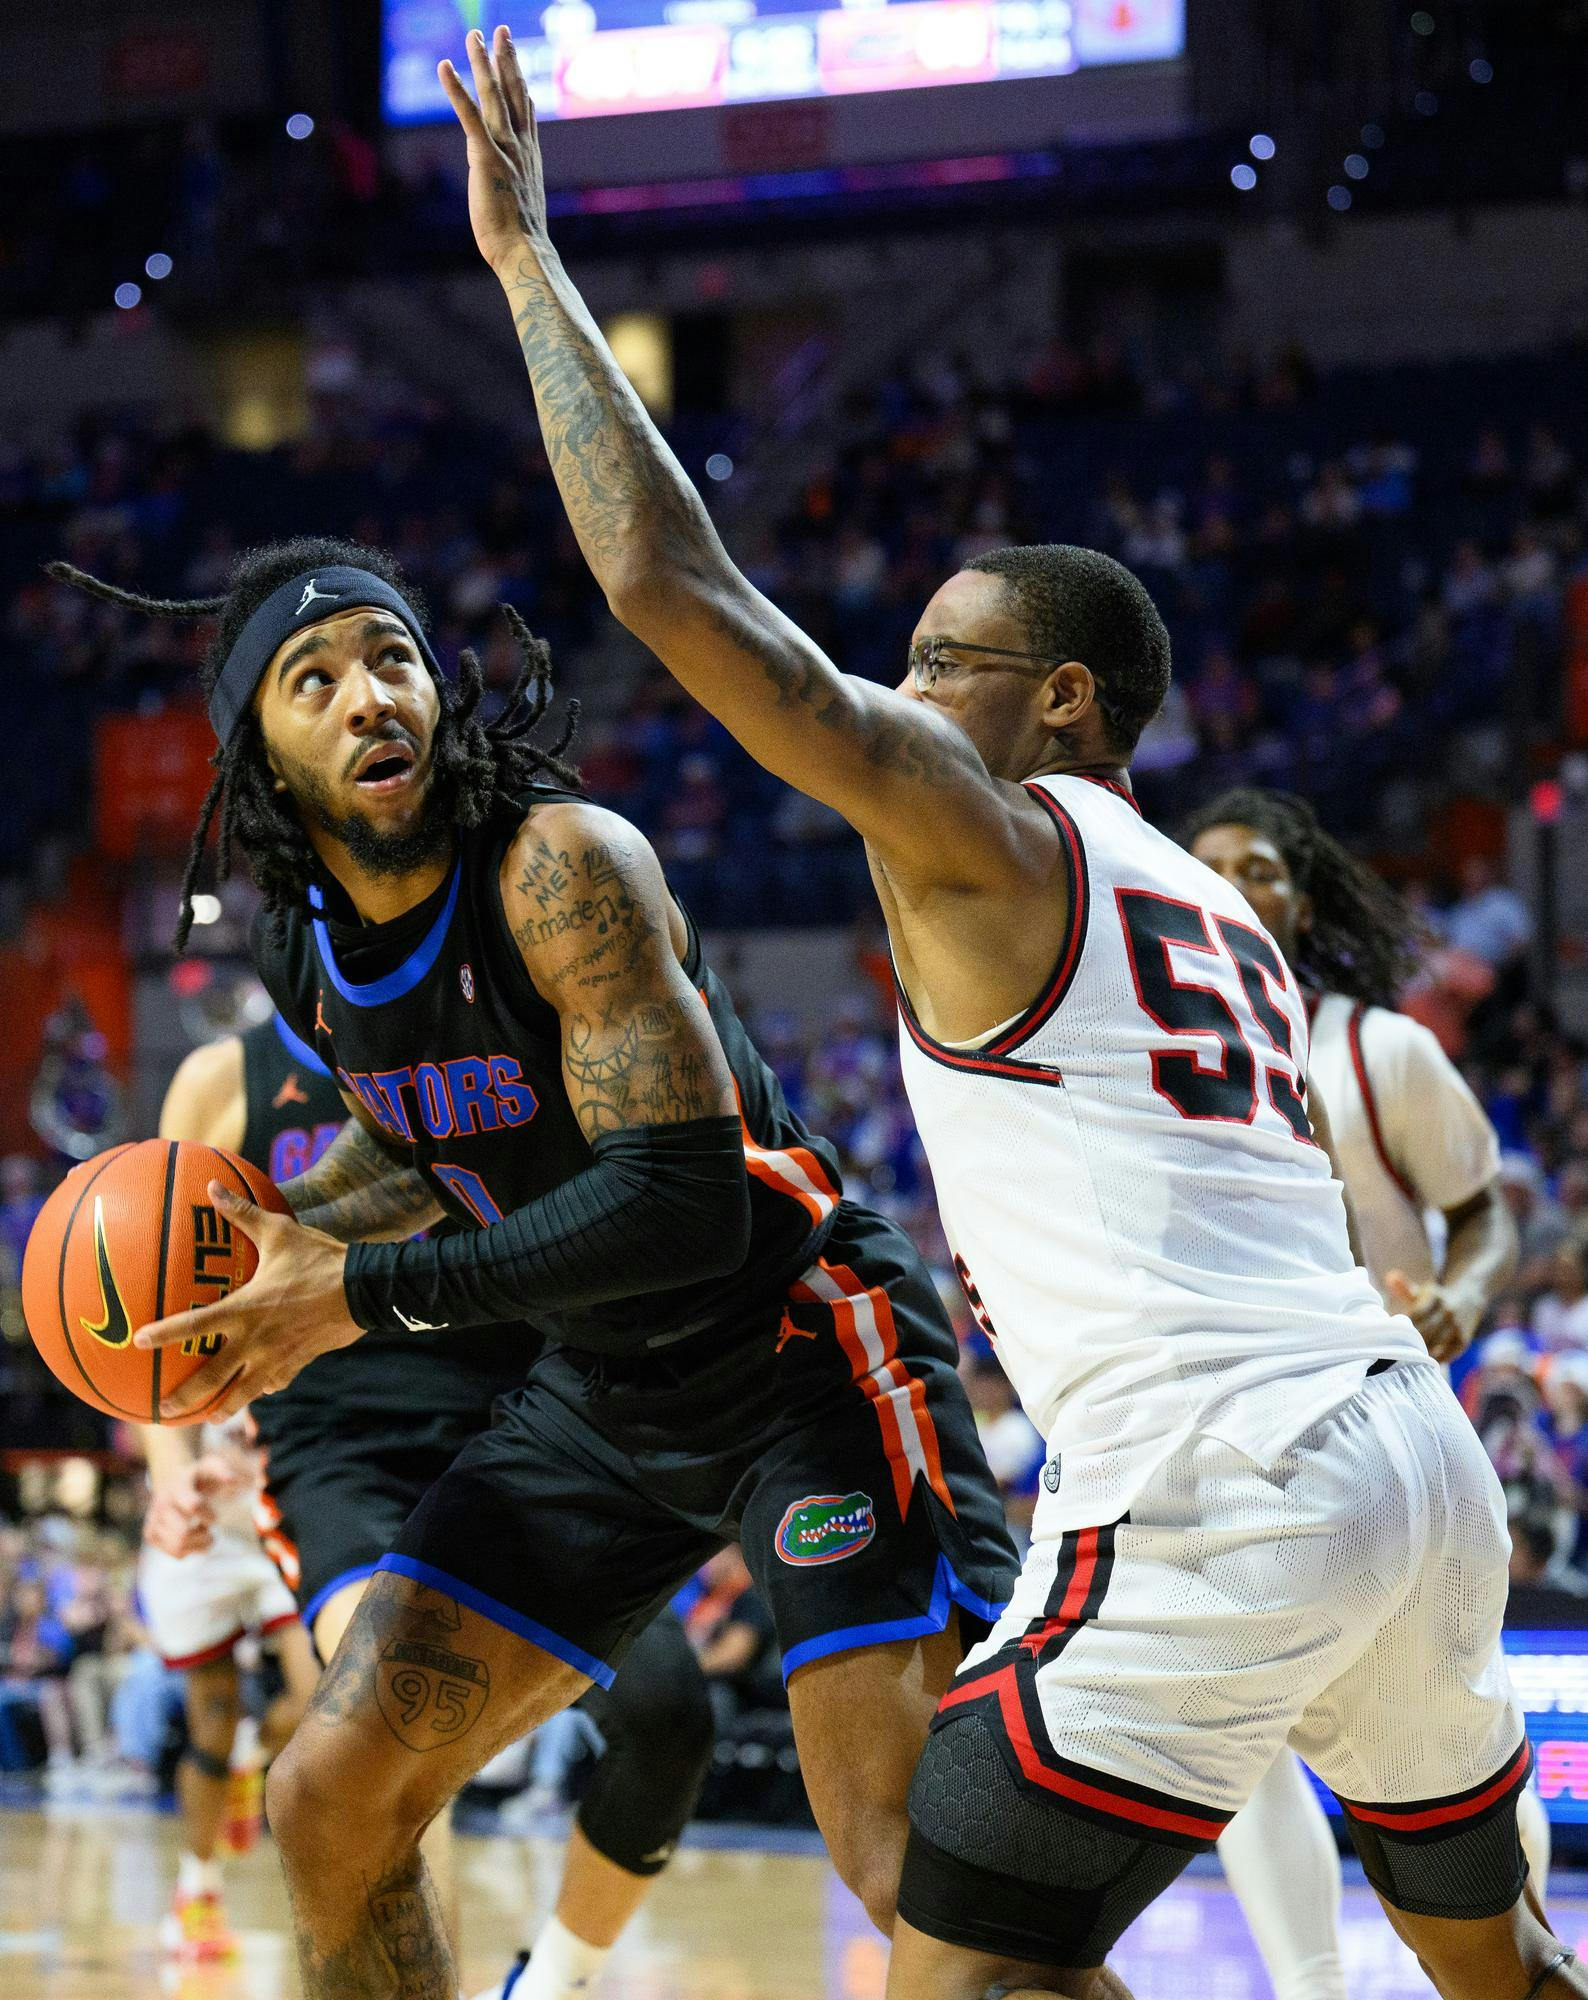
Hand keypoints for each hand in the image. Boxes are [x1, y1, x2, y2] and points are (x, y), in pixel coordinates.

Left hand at [134, 1182, 361, 1422]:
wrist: (363, 1290)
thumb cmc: (318, 1259)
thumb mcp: (280, 1233)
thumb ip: (243, 1214)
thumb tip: (212, 1186)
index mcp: (243, 1310)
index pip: (193, 1324)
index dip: (164, 1333)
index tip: (138, 1342)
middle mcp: (254, 1341)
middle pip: (212, 1378)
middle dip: (186, 1396)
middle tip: (166, 1408)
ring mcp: (277, 1358)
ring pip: (244, 1393)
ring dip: (225, 1407)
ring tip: (211, 1417)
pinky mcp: (299, 1364)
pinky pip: (276, 1382)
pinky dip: (265, 1388)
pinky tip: (262, 1390)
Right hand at [143, 1455, 238, 1557]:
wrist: (171, 1481)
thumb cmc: (197, 1477)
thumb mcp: (210, 1466)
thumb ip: (222, 1469)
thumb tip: (232, 1480)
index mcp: (178, 1488)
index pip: (193, 1506)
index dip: (209, 1516)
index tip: (214, 1517)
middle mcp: (162, 1505)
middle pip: (182, 1534)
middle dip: (202, 1534)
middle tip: (207, 1526)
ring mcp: (153, 1521)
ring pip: (179, 1547)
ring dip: (198, 1543)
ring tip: (201, 1531)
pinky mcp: (151, 1535)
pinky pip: (176, 1554)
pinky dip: (191, 1550)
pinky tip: (193, 1537)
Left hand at [439, 24, 546, 273]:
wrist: (524, 252)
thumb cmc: (521, 240)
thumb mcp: (518, 205)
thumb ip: (512, 184)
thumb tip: (507, 183)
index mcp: (528, 156)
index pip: (525, 109)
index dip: (519, 80)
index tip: (514, 58)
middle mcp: (520, 146)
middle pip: (514, 93)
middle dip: (507, 58)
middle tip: (501, 29)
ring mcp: (504, 150)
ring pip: (494, 96)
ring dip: (483, 63)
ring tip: (475, 35)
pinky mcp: (485, 158)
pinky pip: (469, 117)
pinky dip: (456, 90)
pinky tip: (444, 66)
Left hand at [1384, 1269, 1481, 1363]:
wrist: (1469, 1299)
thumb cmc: (1437, 1298)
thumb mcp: (1423, 1291)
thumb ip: (1405, 1288)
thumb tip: (1390, 1277)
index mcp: (1435, 1298)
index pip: (1415, 1316)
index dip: (1403, 1326)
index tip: (1393, 1334)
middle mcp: (1448, 1312)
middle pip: (1424, 1331)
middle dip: (1410, 1341)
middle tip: (1396, 1350)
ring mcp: (1457, 1327)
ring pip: (1434, 1344)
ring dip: (1420, 1352)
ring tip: (1406, 1358)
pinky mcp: (1463, 1341)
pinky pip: (1447, 1354)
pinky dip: (1434, 1359)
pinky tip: (1423, 1361)